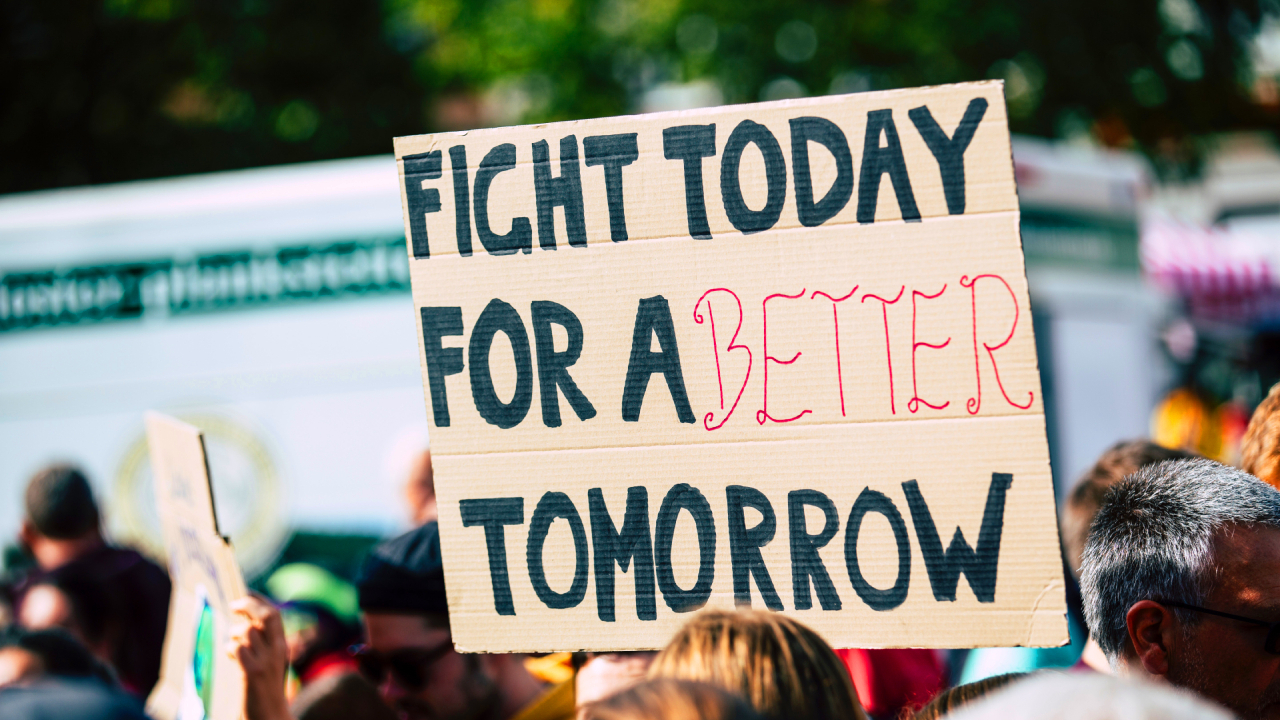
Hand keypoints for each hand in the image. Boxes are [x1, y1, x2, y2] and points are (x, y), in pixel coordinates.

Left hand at [227, 594, 291, 719]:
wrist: (270, 717)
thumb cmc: (266, 691)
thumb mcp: (269, 663)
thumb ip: (262, 645)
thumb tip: (245, 626)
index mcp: (281, 646)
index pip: (274, 613)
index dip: (259, 600)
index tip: (247, 593)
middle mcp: (277, 650)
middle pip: (266, 615)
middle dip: (249, 604)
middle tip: (234, 605)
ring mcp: (266, 661)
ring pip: (248, 630)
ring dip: (234, 632)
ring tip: (231, 641)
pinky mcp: (253, 673)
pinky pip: (238, 648)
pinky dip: (230, 648)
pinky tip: (230, 655)